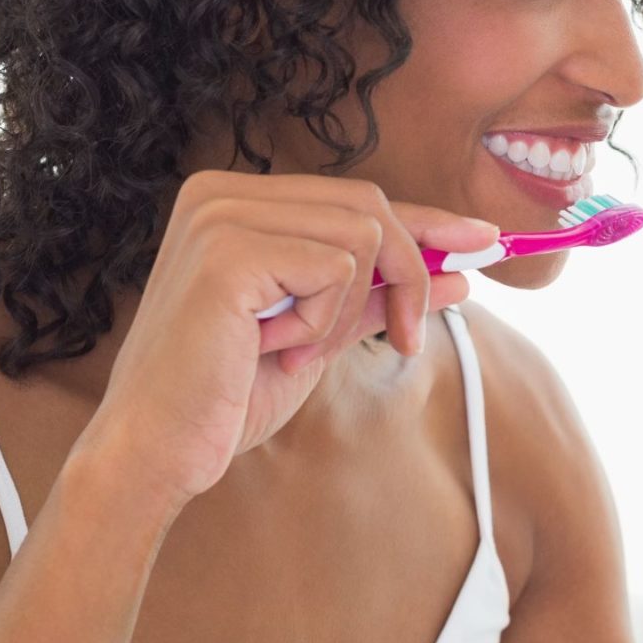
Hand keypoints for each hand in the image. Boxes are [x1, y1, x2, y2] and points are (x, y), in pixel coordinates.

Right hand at [77, 172, 496, 511]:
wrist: (158, 449)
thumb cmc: (226, 395)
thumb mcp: (320, 335)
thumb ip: (378, 296)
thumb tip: (460, 273)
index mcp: (234, 202)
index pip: (355, 198)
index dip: (427, 221)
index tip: (484, 239)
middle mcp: (220, 193)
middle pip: (370, 205)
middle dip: (409, 274)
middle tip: (405, 338)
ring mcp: (220, 215)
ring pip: (362, 234)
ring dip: (351, 309)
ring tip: (298, 351)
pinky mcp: (227, 250)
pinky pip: (335, 267)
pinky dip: (323, 322)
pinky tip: (276, 350)